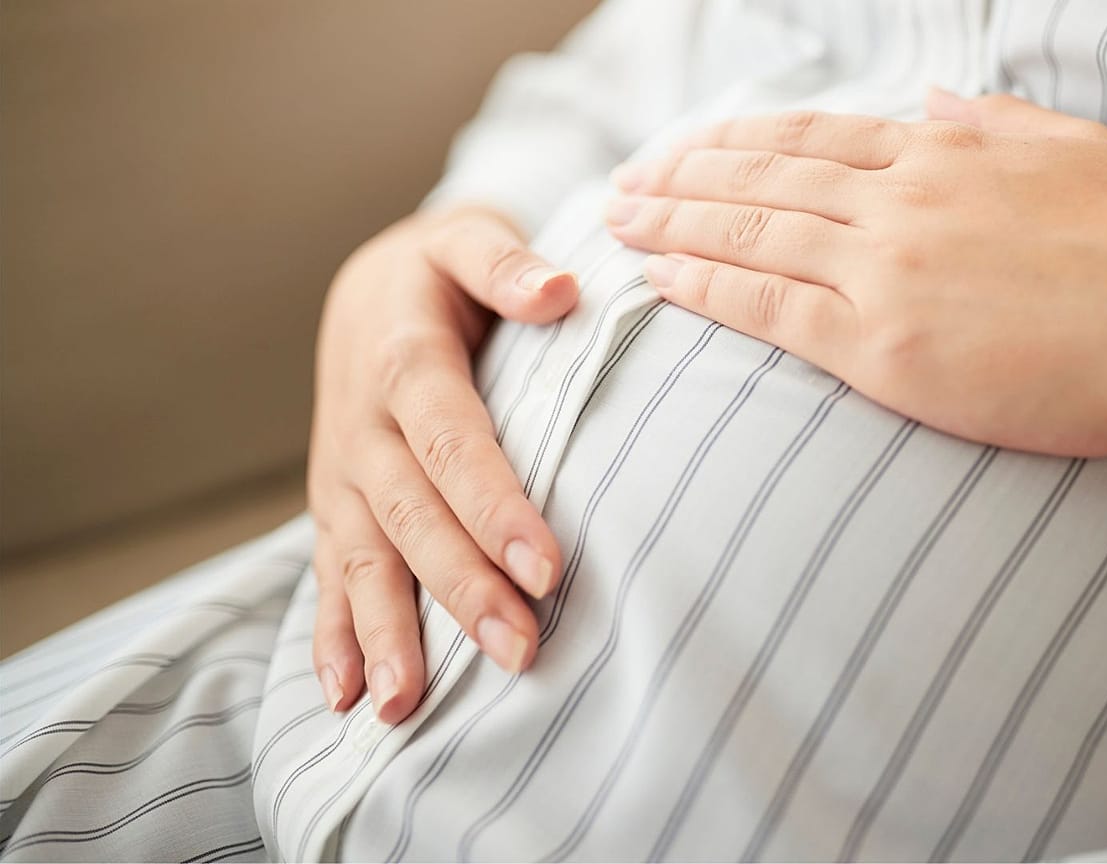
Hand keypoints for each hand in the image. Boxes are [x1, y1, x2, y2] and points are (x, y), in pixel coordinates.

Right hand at [308, 204, 576, 721]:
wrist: (371, 284)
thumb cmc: (440, 269)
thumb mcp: (467, 237)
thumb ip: (506, 261)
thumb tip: (560, 290)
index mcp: (402, 360)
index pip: (452, 441)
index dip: (493, 503)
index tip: (544, 566)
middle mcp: (362, 426)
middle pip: (410, 514)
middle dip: (460, 587)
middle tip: (517, 650)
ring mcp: (340, 472)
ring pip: (360, 558)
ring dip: (385, 632)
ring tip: (407, 704)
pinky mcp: (335, 504)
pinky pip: (326, 573)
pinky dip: (332, 635)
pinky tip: (348, 695)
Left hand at [604, 91, 1106, 456]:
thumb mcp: (1072, 149)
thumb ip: (990, 122)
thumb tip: (933, 99)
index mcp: (942, 153)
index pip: (811, 141)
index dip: (737, 142)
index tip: (687, 149)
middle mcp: (899, 201)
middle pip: (762, 179)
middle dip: (682, 178)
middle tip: (622, 184)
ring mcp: (885, 270)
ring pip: (751, 235)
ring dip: (674, 226)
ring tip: (619, 224)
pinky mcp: (882, 347)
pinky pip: (768, 308)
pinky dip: (705, 288)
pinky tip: (658, 280)